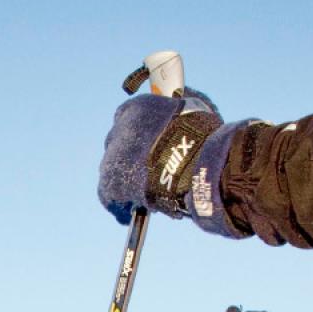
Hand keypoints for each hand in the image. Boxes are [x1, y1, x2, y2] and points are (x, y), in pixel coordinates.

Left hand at [97, 88, 246, 233]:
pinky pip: (108, 195)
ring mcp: (113, 155)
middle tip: (146, 171)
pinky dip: (117, 204)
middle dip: (130, 157)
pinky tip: (125, 214)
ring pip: (113, 169)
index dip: (138, 134)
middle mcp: (119, 129)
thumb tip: (179, 97)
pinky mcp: (111, 181)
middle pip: (118, 144)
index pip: (127, 117)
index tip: (147, 145)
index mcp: (137, 108)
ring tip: (140, 193)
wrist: (196, 161)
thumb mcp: (196, 104)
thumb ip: (182, 100)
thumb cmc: (204, 134)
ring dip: (125, 180)